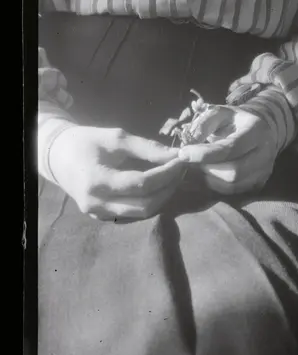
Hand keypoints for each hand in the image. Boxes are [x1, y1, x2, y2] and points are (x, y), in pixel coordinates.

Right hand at [46, 125, 189, 221]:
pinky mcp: (102, 216)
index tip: (182, 159)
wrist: (57, 156)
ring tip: (174, 177)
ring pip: (141, 213)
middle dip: (169, 187)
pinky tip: (158, 186)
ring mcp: (98, 214)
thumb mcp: (116, 138)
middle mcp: (97, 204)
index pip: (142, 183)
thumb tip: (176, 154)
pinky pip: (132, 213)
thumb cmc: (86, 142)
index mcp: (97, 181)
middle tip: (181, 169)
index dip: (167, 173)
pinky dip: (150, 201)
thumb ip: (147, 148)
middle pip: (145, 204)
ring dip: (163, 196)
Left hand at [177, 106, 278, 195]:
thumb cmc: (236, 121)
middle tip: (192, 161)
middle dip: (207, 169)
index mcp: (256, 130)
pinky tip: (210, 173)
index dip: (204, 154)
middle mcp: (265, 152)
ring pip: (232, 185)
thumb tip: (189, 144)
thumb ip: (203, 124)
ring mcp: (264, 171)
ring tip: (201, 166)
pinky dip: (217, 184)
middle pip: (233, 172)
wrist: (264, 129)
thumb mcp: (220, 113)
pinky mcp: (259, 183)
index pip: (230, 148)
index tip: (183, 153)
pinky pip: (233, 191)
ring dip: (210, 178)